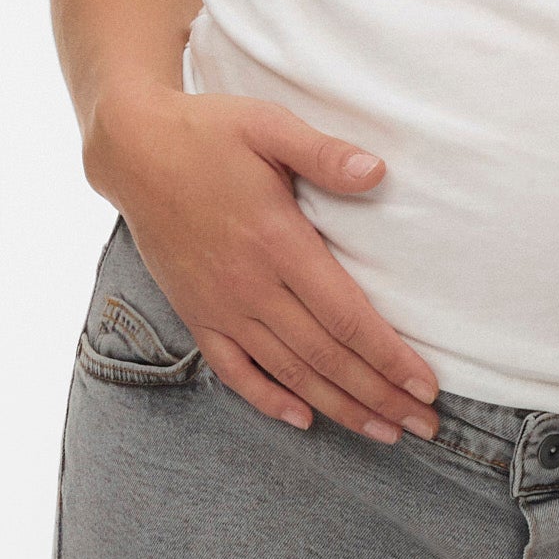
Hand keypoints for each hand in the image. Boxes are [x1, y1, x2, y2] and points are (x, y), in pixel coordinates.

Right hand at [89, 88, 441, 442]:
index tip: (425, 385)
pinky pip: (234, 371)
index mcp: (277, 242)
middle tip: (423, 425)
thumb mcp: (269, 126)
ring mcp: (219, 306)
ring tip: (384, 432)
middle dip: (380, 396)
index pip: (346, 317)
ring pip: (288, 373)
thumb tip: (378, 172)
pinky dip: (267, 400)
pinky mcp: (196, 314)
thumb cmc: (208, 132)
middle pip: (326, 357)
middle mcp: (250, 285)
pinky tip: (302, 420)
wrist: (133, 150)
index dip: (389, 357)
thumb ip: (324, 153)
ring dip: (339, 407)